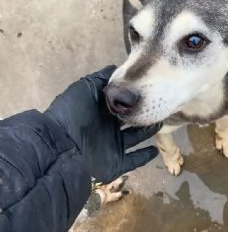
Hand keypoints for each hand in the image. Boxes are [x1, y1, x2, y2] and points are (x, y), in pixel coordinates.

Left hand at [45, 66, 160, 181]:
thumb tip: (118, 68)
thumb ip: (103, 78)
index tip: (152, 87)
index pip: (122, 102)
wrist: (62, 146)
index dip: (135, 97)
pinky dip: (145, 156)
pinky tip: (156, 149)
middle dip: (145, 113)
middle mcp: (108, 127)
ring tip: (162, 122)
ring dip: (148, 131)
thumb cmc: (73, 114)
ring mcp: (112, 146)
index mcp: (101, 110)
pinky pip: (134, 160)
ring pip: (136, 138)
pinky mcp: (116, 163)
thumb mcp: (86, 87)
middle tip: (162, 105)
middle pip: (131, 120)